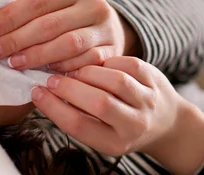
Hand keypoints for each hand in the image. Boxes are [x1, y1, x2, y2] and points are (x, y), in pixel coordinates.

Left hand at [0, 0, 139, 70]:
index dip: (8, 18)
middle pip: (49, 25)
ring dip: (36, 56)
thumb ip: (29, 10)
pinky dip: (60, 69)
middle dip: (16, 40)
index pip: (37, 2)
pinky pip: (83, 63)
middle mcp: (95, 5)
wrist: (110, 29)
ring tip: (12, 63)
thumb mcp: (56, 3)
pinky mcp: (112, 53)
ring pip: (68, 45)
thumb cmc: (69, 16)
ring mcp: (106, 30)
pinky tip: (42, 74)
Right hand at [31, 57, 203, 173]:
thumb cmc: (123, 127)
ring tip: (73, 72)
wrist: (166, 123)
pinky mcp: (153, 78)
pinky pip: (127, 64)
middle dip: (69, 88)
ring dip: (87, 72)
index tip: (37, 93)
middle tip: (51, 79)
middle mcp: (135, 124)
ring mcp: (147, 100)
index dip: (53, 108)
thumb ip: (78, 117)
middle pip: (99, 104)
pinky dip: (107, 61)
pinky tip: (95, 65)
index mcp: (116, 143)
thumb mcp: (101, 133)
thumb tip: (44, 92)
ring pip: (115, 81)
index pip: (80, 126)